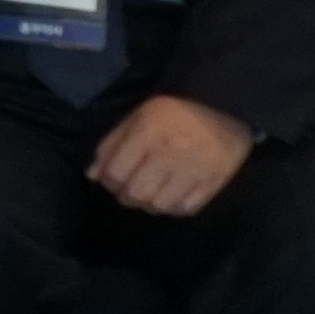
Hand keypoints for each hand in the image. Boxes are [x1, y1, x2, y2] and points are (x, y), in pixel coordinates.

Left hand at [88, 92, 254, 217]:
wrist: (222, 104)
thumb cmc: (172, 111)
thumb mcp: (136, 118)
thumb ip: (111, 145)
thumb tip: (92, 175)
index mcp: (147, 133)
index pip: (116, 172)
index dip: (108, 181)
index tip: (112, 179)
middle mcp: (170, 153)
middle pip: (137, 193)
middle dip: (126, 196)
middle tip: (129, 191)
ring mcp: (194, 169)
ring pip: (160, 205)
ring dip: (148, 205)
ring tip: (149, 196)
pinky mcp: (215, 181)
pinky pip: (186, 208)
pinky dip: (173, 209)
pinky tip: (170, 199)